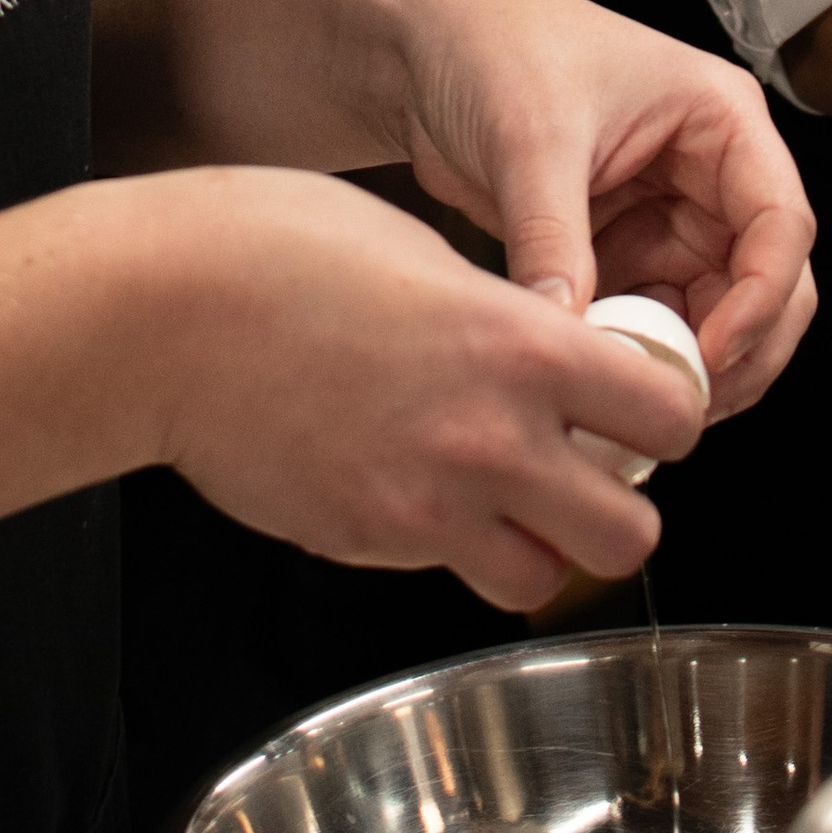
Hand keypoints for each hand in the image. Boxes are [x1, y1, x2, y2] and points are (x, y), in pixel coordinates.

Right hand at [117, 167, 712, 611]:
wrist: (161, 315)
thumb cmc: (275, 253)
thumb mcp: (425, 253)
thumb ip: (503, 319)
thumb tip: (541, 353)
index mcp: (521, 345)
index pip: (670, 415)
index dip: (669, 416)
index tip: (647, 407)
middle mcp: (490, 438)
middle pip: (630, 533)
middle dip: (619, 508)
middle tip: (587, 474)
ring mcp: (426, 504)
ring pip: (543, 579)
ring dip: (540, 547)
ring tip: (506, 500)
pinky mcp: (367, 541)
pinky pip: (447, 570)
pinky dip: (452, 547)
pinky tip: (417, 490)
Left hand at [365, 0, 816, 413]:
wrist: (420, 48)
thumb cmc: (490, 47)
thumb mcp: (530, 139)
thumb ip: (553, 239)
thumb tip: (567, 332)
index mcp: (720, 119)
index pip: (781, 221)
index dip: (762, 297)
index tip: (712, 354)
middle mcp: (710, 172)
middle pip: (768, 281)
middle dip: (740, 348)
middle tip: (684, 401)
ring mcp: (669, 216)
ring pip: (716, 313)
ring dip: (688, 362)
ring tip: (637, 400)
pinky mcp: (623, 251)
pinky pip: (655, 320)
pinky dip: (639, 357)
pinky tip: (604, 379)